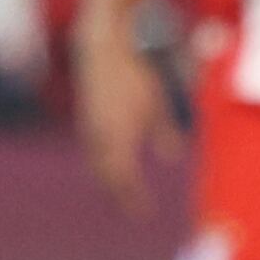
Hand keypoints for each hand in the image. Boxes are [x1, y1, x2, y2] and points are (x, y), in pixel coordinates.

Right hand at [76, 32, 175, 215]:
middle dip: (118, 192)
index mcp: (118, 139)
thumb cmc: (136, 72)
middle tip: (130, 205)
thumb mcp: (158, 102)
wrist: (103, 45)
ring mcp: (90, 127)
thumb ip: (164, 131)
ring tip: (118, 188)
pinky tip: (108, 159)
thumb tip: (172, 156)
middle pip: (106, 176)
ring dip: (108, 177)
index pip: (125, 180)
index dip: (134, 199)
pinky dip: (102, 160)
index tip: (143, 214)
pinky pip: (93, 148)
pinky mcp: (86, 116)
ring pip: (97, 162)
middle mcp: (100, 138)